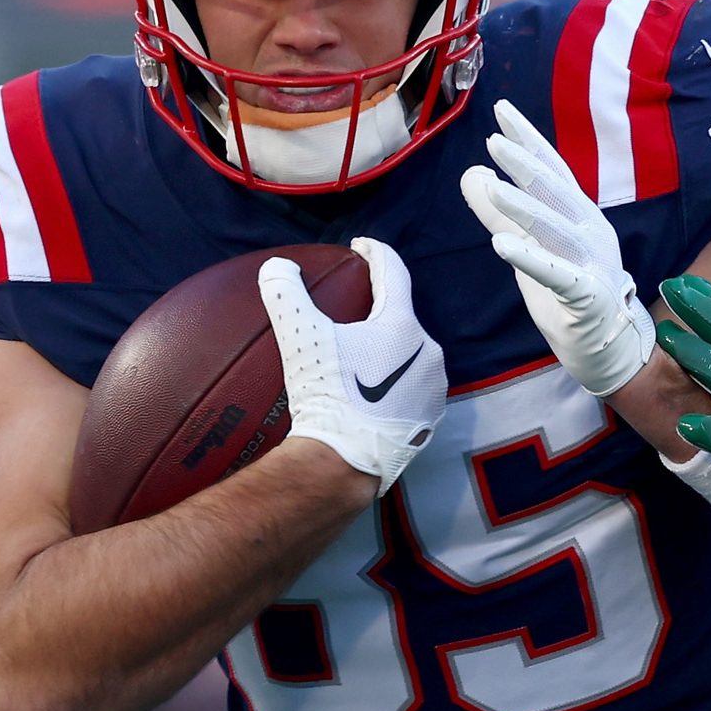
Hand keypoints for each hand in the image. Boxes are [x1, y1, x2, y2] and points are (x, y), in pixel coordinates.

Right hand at [258, 237, 445, 493]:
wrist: (345, 462)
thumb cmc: (326, 396)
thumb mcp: (300, 339)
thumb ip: (286, 295)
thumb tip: (276, 267)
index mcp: (403, 326)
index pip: (393, 272)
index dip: (375, 253)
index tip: (360, 248)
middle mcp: (429, 353)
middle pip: (402, 316)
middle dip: (379, 309)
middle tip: (352, 308)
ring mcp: (434, 388)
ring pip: (410, 354)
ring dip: (388, 348)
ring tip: (360, 353)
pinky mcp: (430, 418)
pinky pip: (412, 387)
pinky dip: (394, 382)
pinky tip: (372, 390)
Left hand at [459, 99, 655, 395]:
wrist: (607, 346)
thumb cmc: (569, 291)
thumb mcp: (530, 244)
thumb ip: (500, 211)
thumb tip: (471, 172)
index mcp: (578, 214)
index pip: (552, 169)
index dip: (528, 140)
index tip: (501, 110)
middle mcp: (590, 230)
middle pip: (556, 192)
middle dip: (526, 164)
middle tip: (494, 141)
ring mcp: (593, 262)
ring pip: (556, 229)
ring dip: (524, 207)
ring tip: (492, 187)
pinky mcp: (589, 295)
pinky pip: (557, 274)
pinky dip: (530, 258)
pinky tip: (502, 243)